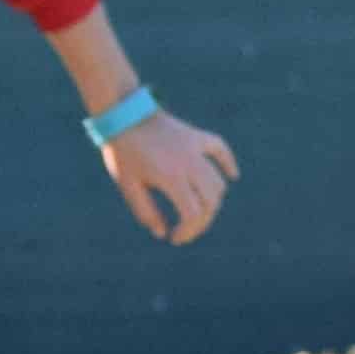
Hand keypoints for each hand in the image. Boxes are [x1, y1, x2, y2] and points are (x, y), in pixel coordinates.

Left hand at [100, 108, 238, 244]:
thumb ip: (146, 212)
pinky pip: (220, 150)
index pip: (193, 214)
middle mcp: (189, 164)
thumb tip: (162, 232)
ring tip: (196, 211)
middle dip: (201, 223)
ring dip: (211, 201)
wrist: (123, 115)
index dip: (187, 232)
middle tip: (186, 230)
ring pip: (217, 183)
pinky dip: (228, 164)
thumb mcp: (128, 186)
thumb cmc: (122, 152)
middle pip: (210, 203)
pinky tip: (232, 176)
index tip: (174, 238)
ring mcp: (196, 149)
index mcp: (171, 178)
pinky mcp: (197, 137)